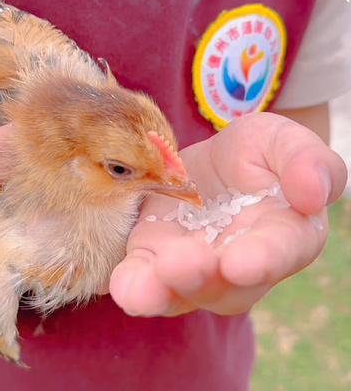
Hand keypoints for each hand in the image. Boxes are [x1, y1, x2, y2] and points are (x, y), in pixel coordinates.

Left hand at [109, 112, 347, 316]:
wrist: (213, 162)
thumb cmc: (257, 153)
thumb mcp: (282, 141)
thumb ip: (306, 160)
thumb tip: (313, 194)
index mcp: (282, 234)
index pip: (278, 251)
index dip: (262, 258)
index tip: (241, 263)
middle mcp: (239, 262)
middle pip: (225, 285)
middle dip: (201, 279)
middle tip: (180, 266)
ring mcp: (195, 265)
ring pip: (181, 292)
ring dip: (161, 292)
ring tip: (141, 290)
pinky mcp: (156, 255)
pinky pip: (144, 278)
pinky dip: (133, 285)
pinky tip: (121, 285)